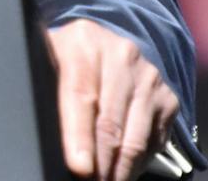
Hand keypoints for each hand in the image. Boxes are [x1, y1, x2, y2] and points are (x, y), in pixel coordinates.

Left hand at [48, 18, 180, 179]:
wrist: (103, 40)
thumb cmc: (67, 56)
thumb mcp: (48, 58)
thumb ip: (46, 86)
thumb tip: (40, 130)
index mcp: (83, 44)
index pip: (81, 95)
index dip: (78, 136)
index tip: (79, 166)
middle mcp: (122, 57)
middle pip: (111, 123)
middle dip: (101, 162)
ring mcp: (149, 77)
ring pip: (135, 137)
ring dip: (120, 168)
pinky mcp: (167, 97)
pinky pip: (154, 140)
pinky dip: (138, 162)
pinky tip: (123, 171)